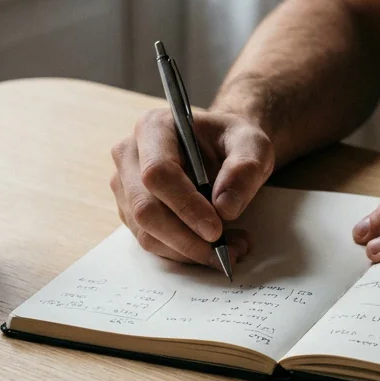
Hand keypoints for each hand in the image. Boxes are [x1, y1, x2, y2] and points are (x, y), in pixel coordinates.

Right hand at [110, 108, 273, 266]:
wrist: (223, 150)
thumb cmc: (233, 142)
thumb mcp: (253, 145)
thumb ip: (245, 169)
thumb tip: (224, 208)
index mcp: (154, 127)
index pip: (157, 172)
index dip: (185, 205)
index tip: (215, 229)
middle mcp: (130, 155)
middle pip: (145, 208)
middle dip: (187, 238)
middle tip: (228, 251)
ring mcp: (126, 185)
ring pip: (146, 232)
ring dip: (189, 250)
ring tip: (232, 249)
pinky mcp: (131, 211)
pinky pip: (151, 242)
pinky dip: (184, 253)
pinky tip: (214, 248)